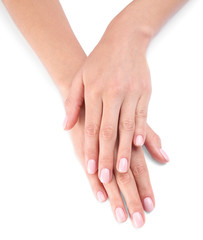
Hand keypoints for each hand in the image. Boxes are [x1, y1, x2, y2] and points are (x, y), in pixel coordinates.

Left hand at [64, 7, 151, 182]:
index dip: (90, 149)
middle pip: (109, 131)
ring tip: (123, 168)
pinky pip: (142, 115)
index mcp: (94, 92)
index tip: (90, 168)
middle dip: (107, 156)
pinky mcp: (143, 93)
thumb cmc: (99, 61)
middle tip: (107, 176)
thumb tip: (65, 126)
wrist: (124, 40)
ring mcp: (130, 94)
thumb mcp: (79, 78)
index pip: (91, 127)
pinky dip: (141, 131)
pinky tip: (139, 145)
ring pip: (127, 126)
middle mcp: (112, 94)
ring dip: (125, 149)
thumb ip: (72, 103)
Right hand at [70, 103, 168, 226]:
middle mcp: (115, 146)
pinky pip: (89, 168)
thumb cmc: (113, 109)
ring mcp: (98, 147)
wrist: (87, 94)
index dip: (145, 188)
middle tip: (138, 220)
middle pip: (125, 177)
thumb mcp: (135, 120)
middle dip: (132, 199)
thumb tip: (165, 157)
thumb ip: (150, 139)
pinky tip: (101, 197)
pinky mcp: (83, 146)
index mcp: (129, 141)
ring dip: (115, 197)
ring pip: (108, 176)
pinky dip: (95, 183)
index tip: (150, 206)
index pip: (139, 169)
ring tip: (121, 216)